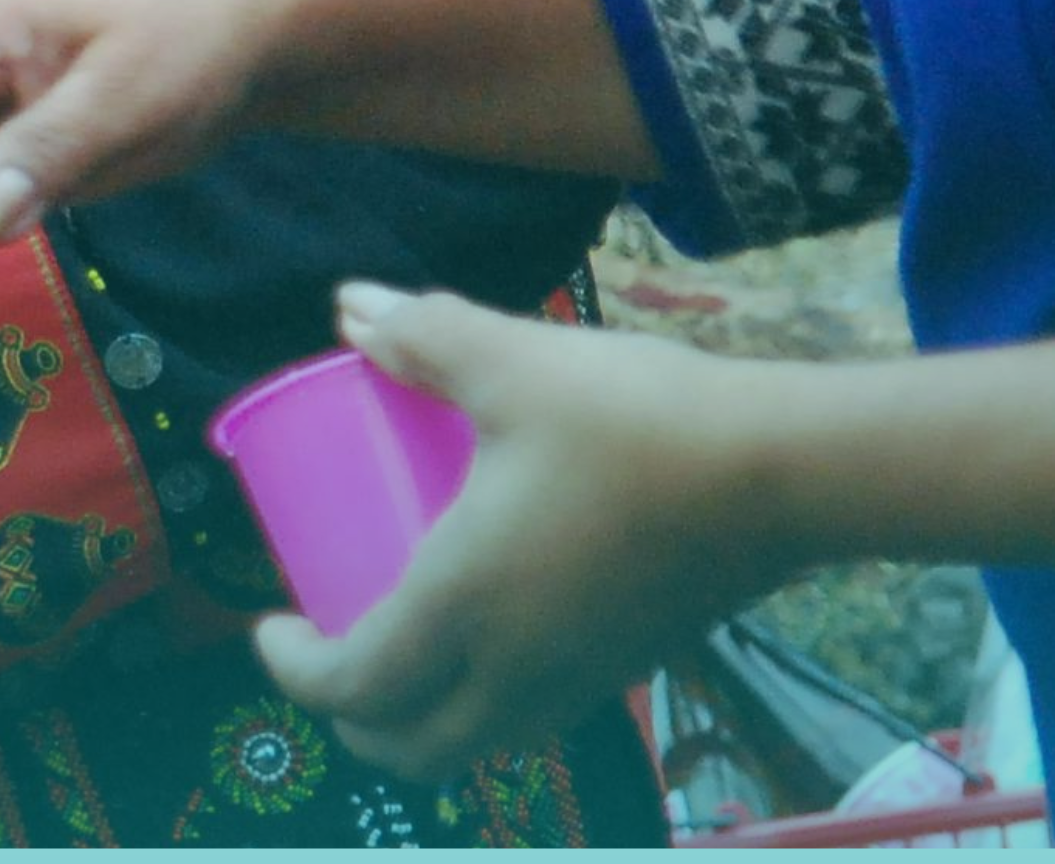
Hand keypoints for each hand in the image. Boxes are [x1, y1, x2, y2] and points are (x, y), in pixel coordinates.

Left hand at [258, 285, 805, 775]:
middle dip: (353, 720)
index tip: (266, 624)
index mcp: (464, 607)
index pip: (354, 686)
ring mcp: (582, 680)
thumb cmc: (635, 419)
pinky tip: (491, 626)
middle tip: (327, 649)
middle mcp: (517, 668)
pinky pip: (534, 715)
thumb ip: (423, 335)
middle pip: (412, 748)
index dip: (293, 670)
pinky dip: (485, 698)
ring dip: (421, 717)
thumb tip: (350, 306)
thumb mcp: (511, 361)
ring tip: (399, 639)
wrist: (788, 472)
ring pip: (479, 741)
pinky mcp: (633, 667)